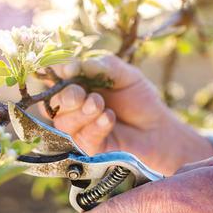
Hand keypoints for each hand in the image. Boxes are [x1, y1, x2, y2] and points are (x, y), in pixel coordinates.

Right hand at [49, 55, 212, 174]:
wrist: (157, 128)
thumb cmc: (140, 99)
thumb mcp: (126, 75)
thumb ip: (103, 66)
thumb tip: (77, 65)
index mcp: (78, 84)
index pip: (55, 77)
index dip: (55, 73)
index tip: (68, 70)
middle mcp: (73, 107)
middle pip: (54, 102)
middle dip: (67, 96)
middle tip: (82, 94)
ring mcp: (78, 129)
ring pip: (63, 122)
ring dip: (82, 112)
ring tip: (102, 106)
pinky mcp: (88, 148)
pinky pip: (81, 138)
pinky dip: (95, 126)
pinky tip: (109, 118)